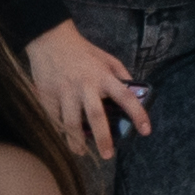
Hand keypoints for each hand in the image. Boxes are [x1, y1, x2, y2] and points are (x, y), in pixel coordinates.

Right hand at [29, 19, 152, 160]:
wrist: (50, 40)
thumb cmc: (82, 51)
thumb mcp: (106, 57)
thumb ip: (121, 74)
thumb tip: (135, 92)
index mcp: (103, 76)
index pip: (125, 97)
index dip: (138, 114)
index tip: (146, 131)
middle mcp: (85, 86)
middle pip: (95, 116)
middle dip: (103, 138)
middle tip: (108, 155)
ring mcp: (65, 92)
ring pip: (71, 122)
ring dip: (76, 141)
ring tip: (81, 153)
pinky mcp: (48, 95)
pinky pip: (54, 118)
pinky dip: (59, 130)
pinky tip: (63, 137)